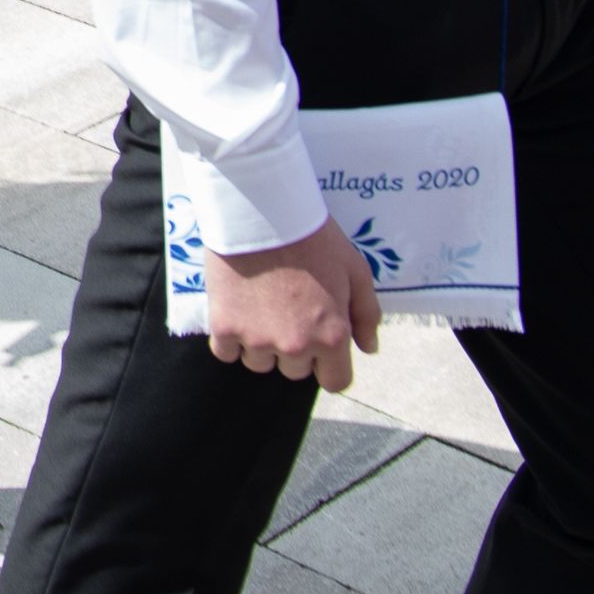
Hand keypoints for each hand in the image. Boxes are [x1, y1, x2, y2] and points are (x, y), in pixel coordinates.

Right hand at [203, 219, 381, 393]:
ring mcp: (257, 339)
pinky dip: (231, 338)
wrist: (261, 211)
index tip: (320, 347)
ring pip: (259, 363)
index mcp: (332, 336)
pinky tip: (237, 310)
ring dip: (261, 344)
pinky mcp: (225, 327)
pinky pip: (226, 352)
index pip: (336, 382)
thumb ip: (367, 314)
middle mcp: (296, 346)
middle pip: (295, 371)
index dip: (330, 365)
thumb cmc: (314, 238)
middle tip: (288, 311)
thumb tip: (368, 348)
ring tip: (261, 307)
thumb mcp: (355, 271)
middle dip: (295, 348)